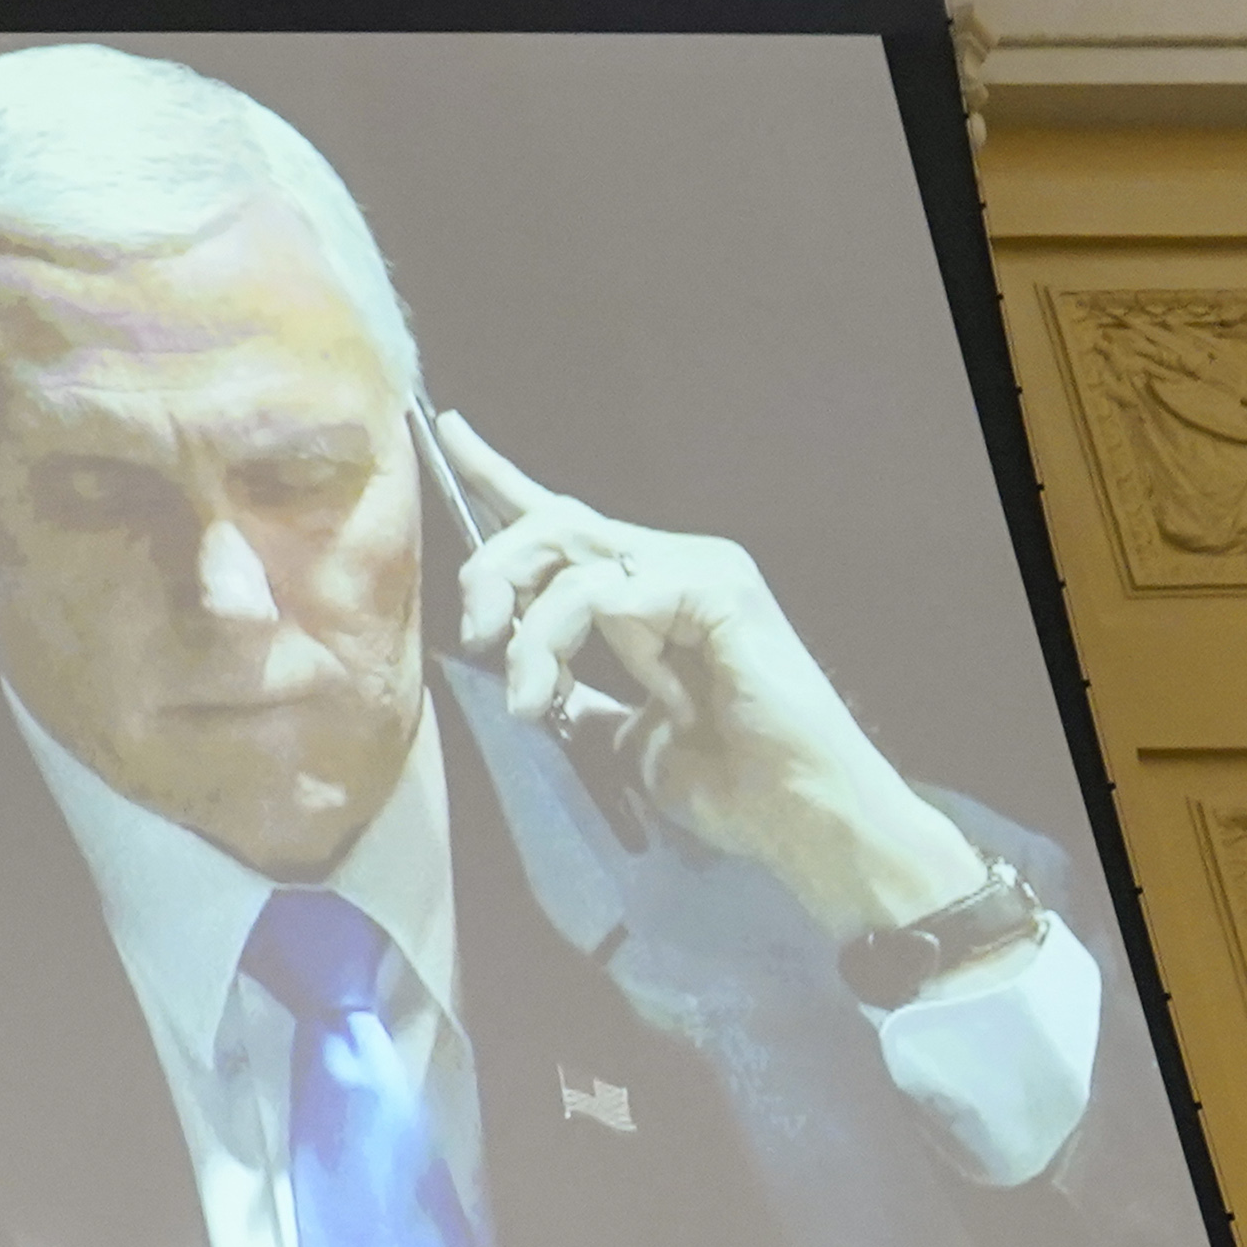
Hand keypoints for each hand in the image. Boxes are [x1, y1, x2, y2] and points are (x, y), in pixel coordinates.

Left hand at [433, 409, 989, 941]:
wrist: (797, 813)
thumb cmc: (726, 781)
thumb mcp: (620, 737)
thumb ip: (578, 698)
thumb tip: (526, 684)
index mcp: (647, 592)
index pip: (563, 518)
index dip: (499, 477)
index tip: (449, 432)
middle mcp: (673, 563)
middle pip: (551, 523)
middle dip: (491, 570)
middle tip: (474, 637)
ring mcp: (700, 569)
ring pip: (569, 556)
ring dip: (529, 634)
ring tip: (528, 702)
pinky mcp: (718, 587)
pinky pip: (607, 594)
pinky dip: (577, 645)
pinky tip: (612, 695)